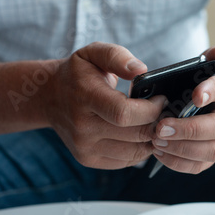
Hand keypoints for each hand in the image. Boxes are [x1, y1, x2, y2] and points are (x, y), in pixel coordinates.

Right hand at [42, 42, 166, 168]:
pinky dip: (140, 149)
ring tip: (154, 122)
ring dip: (152, 138)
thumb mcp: (94, 53)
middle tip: (164, 111)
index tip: (161, 99)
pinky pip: (127, 161)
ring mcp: (84, 147)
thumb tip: (140, 70)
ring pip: (135, 152)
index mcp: (85, 97)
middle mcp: (82, 127)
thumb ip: (118, 57)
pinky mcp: (88, 159)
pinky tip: (140, 134)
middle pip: (135, 134)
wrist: (50, 97)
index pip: (124, 113)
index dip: (150, 109)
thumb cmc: (78, 73)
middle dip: (157, 123)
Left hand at [151, 47, 214, 173]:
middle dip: (190, 130)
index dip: (213, 91)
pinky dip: (180, 163)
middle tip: (161, 127)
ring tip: (157, 142)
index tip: (194, 95)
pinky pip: (202, 165)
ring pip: (214, 151)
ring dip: (183, 150)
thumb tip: (208, 58)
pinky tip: (161, 153)